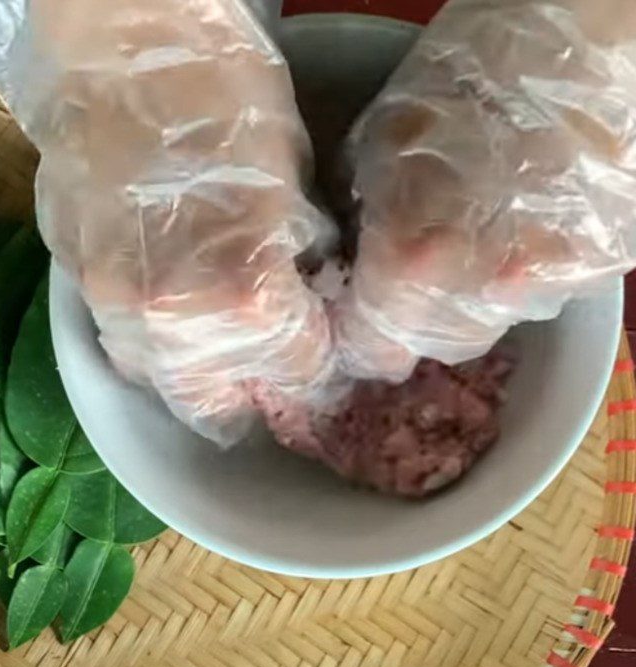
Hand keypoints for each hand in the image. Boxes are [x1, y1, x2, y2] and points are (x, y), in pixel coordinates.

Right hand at [25, 0, 336, 441]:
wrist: (120, 39)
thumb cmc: (225, 94)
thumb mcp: (294, 181)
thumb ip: (296, 265)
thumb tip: (304, 303)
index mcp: (246, 298)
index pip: (296, 373)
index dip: (317, 365)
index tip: (319, 353)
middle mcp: (172, 326)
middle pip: (216, 408)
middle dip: (251, 393)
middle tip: (268, 369)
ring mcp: (112, 308)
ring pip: (158, 383)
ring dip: (196, 376)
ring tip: (218, 347)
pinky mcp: (75, 282)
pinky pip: (118, 342)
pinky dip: (152, 343)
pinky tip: (171, 314)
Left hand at [337, 0, 635, 377]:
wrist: (596, 29)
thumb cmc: (474, 71)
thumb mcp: (386, 137)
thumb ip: (365, 216)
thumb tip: (354, 262)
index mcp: (416, 261)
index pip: (374, 347)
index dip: (359, 338)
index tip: (355, 321)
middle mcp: (483, 290)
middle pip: (436, 344)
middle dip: (413, 320)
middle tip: (406, 278)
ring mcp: (550, 282)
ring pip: (490, 323)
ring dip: (466, 300)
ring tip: (466, 238)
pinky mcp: (599, 266)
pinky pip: (539, 295)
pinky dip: (517, 274)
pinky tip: (514, 224)